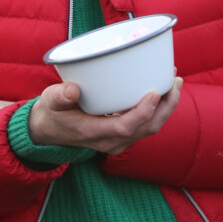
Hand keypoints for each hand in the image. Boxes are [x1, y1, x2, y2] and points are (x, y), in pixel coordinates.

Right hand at [28, 77, 182, 155]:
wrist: (48, 131)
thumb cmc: (51, 112)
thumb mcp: (50, 102)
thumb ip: (60, 96)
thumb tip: (72, 90)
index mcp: (93, 133)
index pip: (126, 127)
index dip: (143, 111)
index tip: (155, 93)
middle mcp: (110, 141)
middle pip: (147, 128)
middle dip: (166, 106)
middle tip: (175, 80)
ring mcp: (118, 140)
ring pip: (150, 127)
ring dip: (166, 106)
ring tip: (174, 82)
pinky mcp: (121, 134)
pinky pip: (145, 125)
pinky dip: (157, 109)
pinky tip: (162, 90)